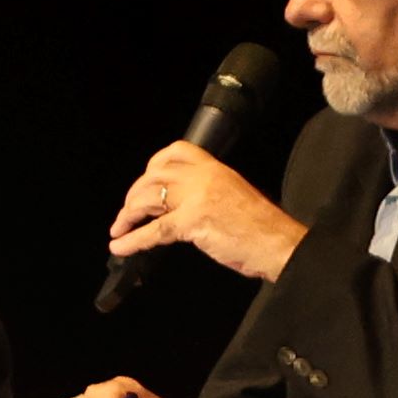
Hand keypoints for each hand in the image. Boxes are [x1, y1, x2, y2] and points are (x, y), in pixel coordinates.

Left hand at [106, 140, 303, 287]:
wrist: (279, 243)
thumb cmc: (263, 227)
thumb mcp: (235, 196)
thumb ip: (209, 192)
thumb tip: (182, 205)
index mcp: (216, 169)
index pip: (177, 151)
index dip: (154, 164)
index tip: (145, 178)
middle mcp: (204, 177)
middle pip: (155, 175)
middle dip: (134, 193)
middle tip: (127, 211)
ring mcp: (197, 198)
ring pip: (149, 198)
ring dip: (128, 215)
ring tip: (119, 229)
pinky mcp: (192, 222)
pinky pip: (154, 229)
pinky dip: (133, 239)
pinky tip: (120, 246)